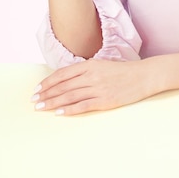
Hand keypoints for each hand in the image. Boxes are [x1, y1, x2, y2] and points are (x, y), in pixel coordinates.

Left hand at [31, 58, 152, 114]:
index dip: (48, 82)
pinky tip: (59, 113)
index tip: (37, 89)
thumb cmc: (124, 71)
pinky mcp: (105, 100)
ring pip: (70, 95)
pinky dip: (69, 109)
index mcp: (90, 65)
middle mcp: (92, 75)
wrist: (144, 76)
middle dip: (46, 93)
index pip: (63, 74)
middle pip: (63, 85)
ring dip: (53, 102)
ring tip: (41, 107)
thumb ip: (86, 71)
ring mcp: (98, 88)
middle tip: (34, 101)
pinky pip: (83, 105)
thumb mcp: (103, 65)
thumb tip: (68, 80)